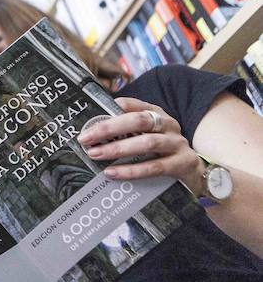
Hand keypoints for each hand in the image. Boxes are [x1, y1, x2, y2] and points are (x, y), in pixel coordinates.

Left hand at [77, 97, 204, 194]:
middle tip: (86, 138)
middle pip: (139, 120)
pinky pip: (155, 167)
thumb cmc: (162, 155)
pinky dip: (131, 170)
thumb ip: (125, 134)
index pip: (133, 106)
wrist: (196, 176)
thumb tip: (92, 135)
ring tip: (95, 154)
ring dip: (118, 149)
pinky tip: (112, 173)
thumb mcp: (145, 139)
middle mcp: (169, 125)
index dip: (110, 110)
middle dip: (109, 128)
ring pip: (147, 143)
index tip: (89, 120)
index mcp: (157, 115)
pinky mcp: (184, 164)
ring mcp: (178, 144)